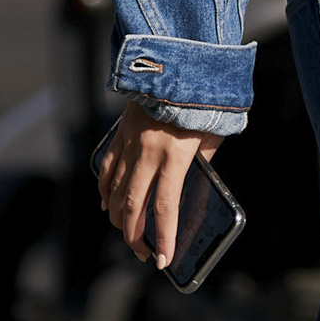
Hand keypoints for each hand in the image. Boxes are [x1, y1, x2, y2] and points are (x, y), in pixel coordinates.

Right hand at [97, 102, 220, 267]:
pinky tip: (107, 204)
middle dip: (135, 236)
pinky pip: (107, 167)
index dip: (162, 237)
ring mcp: (131, 142)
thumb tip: (197, 181)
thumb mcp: (214, 133)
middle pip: (133, 205)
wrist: (179, 59)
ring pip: (115, 190)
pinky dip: (105, 190)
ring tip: (127, 233)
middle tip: (143, 253)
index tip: (163, 260)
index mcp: (176, 155)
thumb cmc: (204, 99)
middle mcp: (148, 152)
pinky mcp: (121, 131)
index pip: (165, 207)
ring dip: (118, 217)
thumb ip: (203, 160)